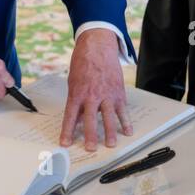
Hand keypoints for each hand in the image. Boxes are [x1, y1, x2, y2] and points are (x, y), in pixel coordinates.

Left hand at [59, 28, 131, 150]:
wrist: (97, 46)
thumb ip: (76, 101)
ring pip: (109, 117)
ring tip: (111, 145)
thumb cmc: (83, 63)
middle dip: (90, 136)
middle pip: (91, 120)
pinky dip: (126, 121)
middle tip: (90, 148)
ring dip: (110, 132)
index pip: (70, 117)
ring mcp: (106, 94)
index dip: (67, 131)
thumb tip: (79, 119)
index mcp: (77, 94)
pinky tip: (128, 131)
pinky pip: (123, 110)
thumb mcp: (73, 82)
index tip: (65, 143)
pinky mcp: (118, 92)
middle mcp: (91, 96)